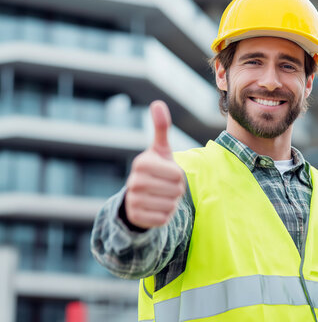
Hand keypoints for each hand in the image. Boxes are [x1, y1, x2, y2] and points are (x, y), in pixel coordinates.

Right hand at [125, 100, 185, 228]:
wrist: (139, 197)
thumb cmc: (155, 170)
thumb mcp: (160, 150)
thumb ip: (161, 128)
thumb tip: (157, 103)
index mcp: (142, 163)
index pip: (178, 174)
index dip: (179, 176)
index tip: (168, 173)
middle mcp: (134, 182)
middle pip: (176, 190)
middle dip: (176, 190)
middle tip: (166, 187)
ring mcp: (133, 201)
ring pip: (170, 205)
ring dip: (171, 202)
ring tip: (161, 196)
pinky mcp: (136, 217)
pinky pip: (164, 219)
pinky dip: (165, 215)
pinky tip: (156, 208)